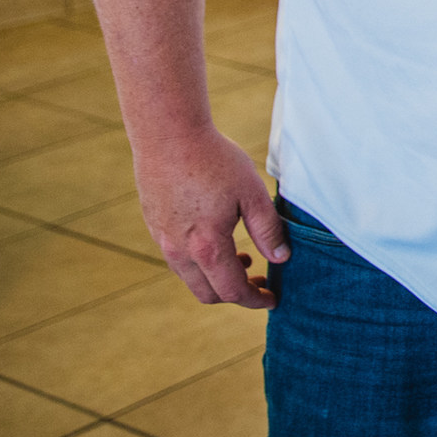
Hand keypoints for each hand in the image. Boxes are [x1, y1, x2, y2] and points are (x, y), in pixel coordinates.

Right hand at [132, 124, 287, 307]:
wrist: (168, 136)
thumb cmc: (214, 160)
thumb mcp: (252, 193)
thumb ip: (268, 229)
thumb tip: (281, 258)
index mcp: (207, 247)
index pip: (232, 291)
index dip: (255, 300)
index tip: (272, 298)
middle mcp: (179, 251)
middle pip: (207, 294)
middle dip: (236, 294)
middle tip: (260, 280)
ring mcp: (162, 240)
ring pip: (190, 278)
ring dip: (217, 277)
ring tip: (243, 258)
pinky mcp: (154, 226)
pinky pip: (177, 259)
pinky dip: (199, 263)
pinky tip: (216, 240)